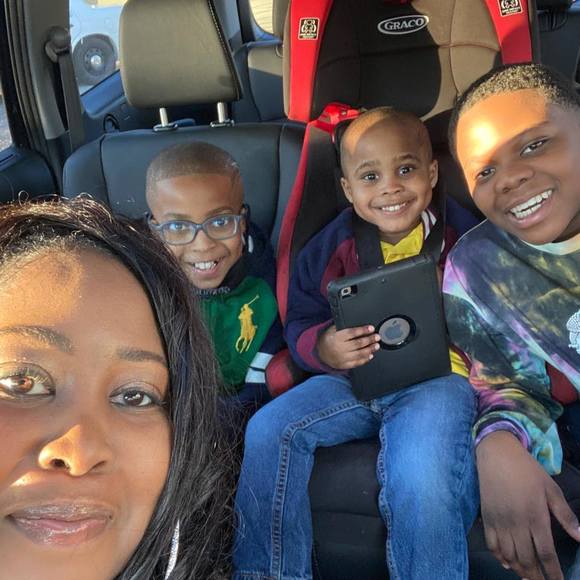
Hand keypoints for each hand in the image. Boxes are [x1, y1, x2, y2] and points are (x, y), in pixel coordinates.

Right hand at [317, 325, 379, 369]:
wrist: (321, 352)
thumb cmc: (328, 339)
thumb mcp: (332, 330)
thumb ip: (342, 326)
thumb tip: (356, 321)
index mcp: (337, 337)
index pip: (352, 333)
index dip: (362, 330)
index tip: (371, 328)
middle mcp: (340, 348)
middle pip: (358, 344)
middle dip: (369, 340)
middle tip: (377, 337)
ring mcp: (342, 358)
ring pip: (359, 354)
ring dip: (370, 349)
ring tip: (376, 345)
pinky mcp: (344, 365)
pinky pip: (356, 363)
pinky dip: (365, 359)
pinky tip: (370, 355)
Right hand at [477, 431, 579, 579]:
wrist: (497, 455)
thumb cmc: (527, 470)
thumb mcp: (551, 489)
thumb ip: (565, 515)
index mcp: (536, 517)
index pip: (546, 553)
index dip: (553, 572)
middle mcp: (516, 524)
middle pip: (527, 559)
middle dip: (536, 576)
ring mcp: (499, 522)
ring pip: (509, 555)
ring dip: (519, 570)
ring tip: (528, 577)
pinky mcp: (487, 518)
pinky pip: (492, 545)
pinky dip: (500, 558)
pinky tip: (507, 563)